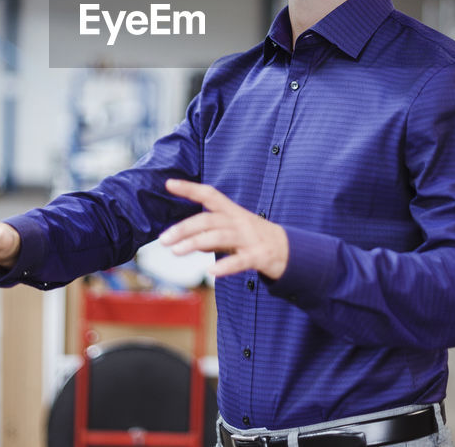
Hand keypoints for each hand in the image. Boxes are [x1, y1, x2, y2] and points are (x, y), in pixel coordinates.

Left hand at [159, 179, 288, 278]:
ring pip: (219, 237)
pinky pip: (240, 260)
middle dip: (184, 228)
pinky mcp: (259, 256)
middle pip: (208, 220)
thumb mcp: (233, 227)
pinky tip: (210, 271)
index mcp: (232, 212)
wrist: (291, 250)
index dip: (190, 188)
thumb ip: (211, 230)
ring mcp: (250, 238)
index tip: (168, 184)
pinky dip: (225, 266)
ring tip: (176, 252)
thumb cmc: (255, 237)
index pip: (209, 195)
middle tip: (164, 240)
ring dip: (195, 243)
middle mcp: (239, 221)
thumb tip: (185, 237)